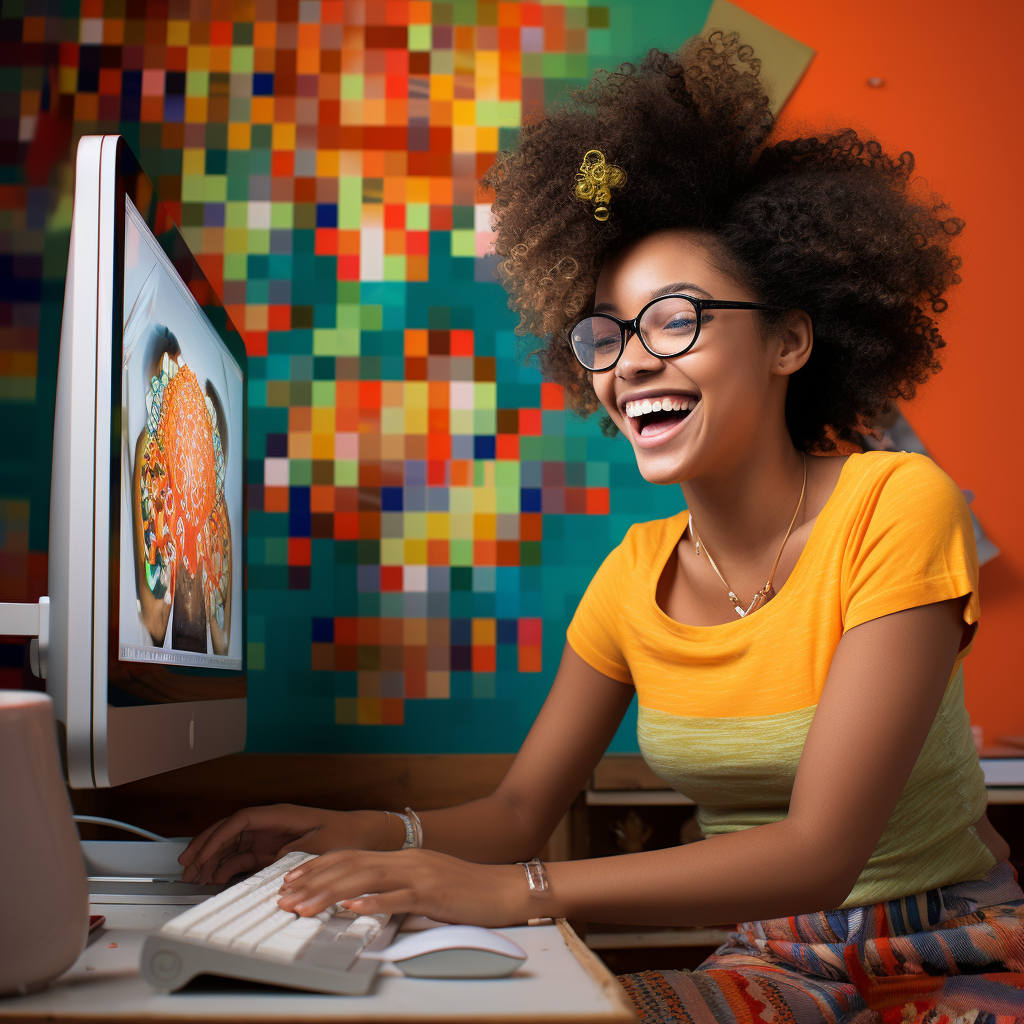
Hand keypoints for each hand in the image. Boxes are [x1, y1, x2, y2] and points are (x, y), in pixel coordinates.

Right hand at [179, 804, 387, 883]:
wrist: (361, 835)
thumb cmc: (344, 834)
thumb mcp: (320, 845)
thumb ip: (294, 852)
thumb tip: (269, 862)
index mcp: (280, 815)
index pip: (240, 821)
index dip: (218, 836)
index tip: (202, 853)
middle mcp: (270, 823)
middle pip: (229, 830)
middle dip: (205, 846)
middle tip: (186, 865)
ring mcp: (269, 837)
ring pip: (231, 844)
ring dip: (212, 858)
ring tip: (193, 875)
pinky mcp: (271, 850)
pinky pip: (242, 856)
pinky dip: (226, 866)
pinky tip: (214, 878)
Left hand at [276, 849, 536, 927]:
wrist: (505, 887)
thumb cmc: (468, 891)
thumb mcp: (425, 883)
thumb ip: (395, 886)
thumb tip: (361, 899)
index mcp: (402, 857)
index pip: (351, 857)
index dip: (318, 866)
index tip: (291, 879)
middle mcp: (406, 860)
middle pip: (350, 866)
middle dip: (313, 881)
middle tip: (284, 897)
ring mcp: (419, 874)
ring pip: (366, 879)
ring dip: (331, 893)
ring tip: (305, 905)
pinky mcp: (434, 893)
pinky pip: (398, 896)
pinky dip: (373, 901)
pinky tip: (352, 907)